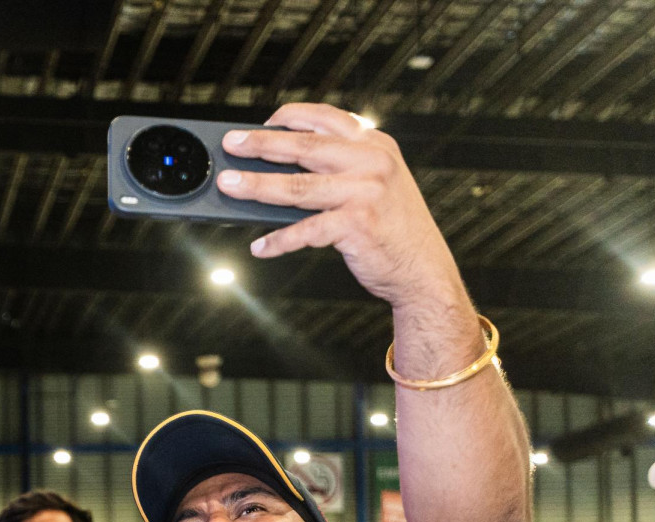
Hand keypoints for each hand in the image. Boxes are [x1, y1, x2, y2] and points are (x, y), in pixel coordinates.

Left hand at [213, 105, 460, 312]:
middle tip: (231, 143)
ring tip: (229, 184)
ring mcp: (365, 192)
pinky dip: (279, 241)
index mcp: (375, 145)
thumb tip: (278, 172)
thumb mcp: (376, 185)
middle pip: (303, 148)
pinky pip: (306, 230)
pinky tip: (260, 246)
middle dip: (261, 144)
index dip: (290, 118)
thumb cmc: (392, 230)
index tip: (262, 122)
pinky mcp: (357, 224)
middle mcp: (372, 162)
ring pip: (297, 187)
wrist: (424, 270)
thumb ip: (340, 170)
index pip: (326, 119)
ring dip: (257, 186)